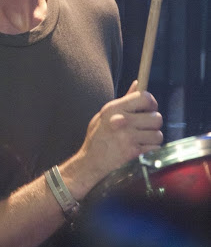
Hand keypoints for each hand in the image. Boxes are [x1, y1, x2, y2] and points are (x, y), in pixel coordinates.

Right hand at [65, 81, 162, 196]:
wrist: (90, 162)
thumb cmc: (98, 137)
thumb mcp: (105, 114)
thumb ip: (124, 100)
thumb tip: (137, 83)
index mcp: (115, 108)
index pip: (145, 97)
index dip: (151, 103)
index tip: (149, 108)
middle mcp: (123, 121)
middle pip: (156, 117)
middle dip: (153, 123)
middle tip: (145, 127)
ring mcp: (129, 138)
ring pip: (158, 134)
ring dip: (152, 138)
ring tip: (140, 140)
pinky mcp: (134, 153)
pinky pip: (155, 148)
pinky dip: (150, 150)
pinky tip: (139, 150)